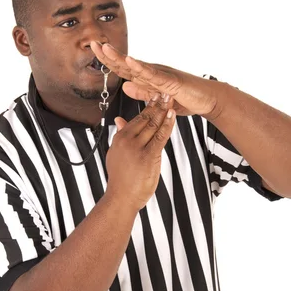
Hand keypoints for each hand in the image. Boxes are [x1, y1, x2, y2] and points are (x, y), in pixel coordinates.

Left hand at [91, 42, 218, 117]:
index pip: (123, 69)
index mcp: (147, 77)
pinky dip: (141, 67)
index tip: (93, 50)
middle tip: (92, 43)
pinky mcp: (170, 80)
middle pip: (126, 63)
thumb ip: (142, 92)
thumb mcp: (157, 99)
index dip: (107, 60)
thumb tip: (124, 86)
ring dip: (120, 57)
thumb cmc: (184, 98)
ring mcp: (161, 74)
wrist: (206, 99)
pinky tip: (130, 61)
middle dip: (108, 54)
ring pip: (137, 66)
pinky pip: (153, 74)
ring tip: (105, 48)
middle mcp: (152, 72)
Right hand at [105, 95, 174, 210]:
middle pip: (146, 118)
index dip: (148, 106)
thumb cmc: (121, 179)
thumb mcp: (117, 154)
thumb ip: (120, 135)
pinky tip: (173, 115)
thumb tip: (119, 120)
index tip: (155, 95)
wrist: (121, 198)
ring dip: (164, 110)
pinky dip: (167, 125)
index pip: (137, 118)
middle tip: (165, 91)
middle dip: (157, 104)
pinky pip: (160, 137)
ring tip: (171, 98)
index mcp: (120, 138)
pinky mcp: (148, 156)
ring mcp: (137, 148)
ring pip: (153, 125)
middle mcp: (127, 140)